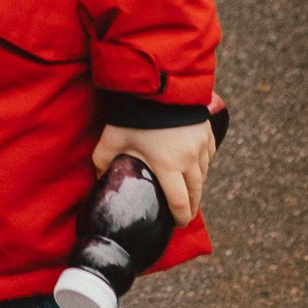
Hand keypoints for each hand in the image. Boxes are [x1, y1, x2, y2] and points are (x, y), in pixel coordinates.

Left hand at [93, 119, 214, 226]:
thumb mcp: (112, 140)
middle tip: (185, 212)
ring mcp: (201, 144)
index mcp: (168, 166)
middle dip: (192, 205)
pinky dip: (203, 163)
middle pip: (196, 192)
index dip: (180, 217)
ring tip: (189, 190)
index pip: (179, 202)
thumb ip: (102, 162)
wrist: (157, 83)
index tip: (179, 223)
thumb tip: (98, 179)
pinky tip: (195, 164)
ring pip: (204, 173)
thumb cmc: (133, 114)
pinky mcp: (207, 131)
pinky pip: (208, 155)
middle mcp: (189, 159)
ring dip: (197, 183)